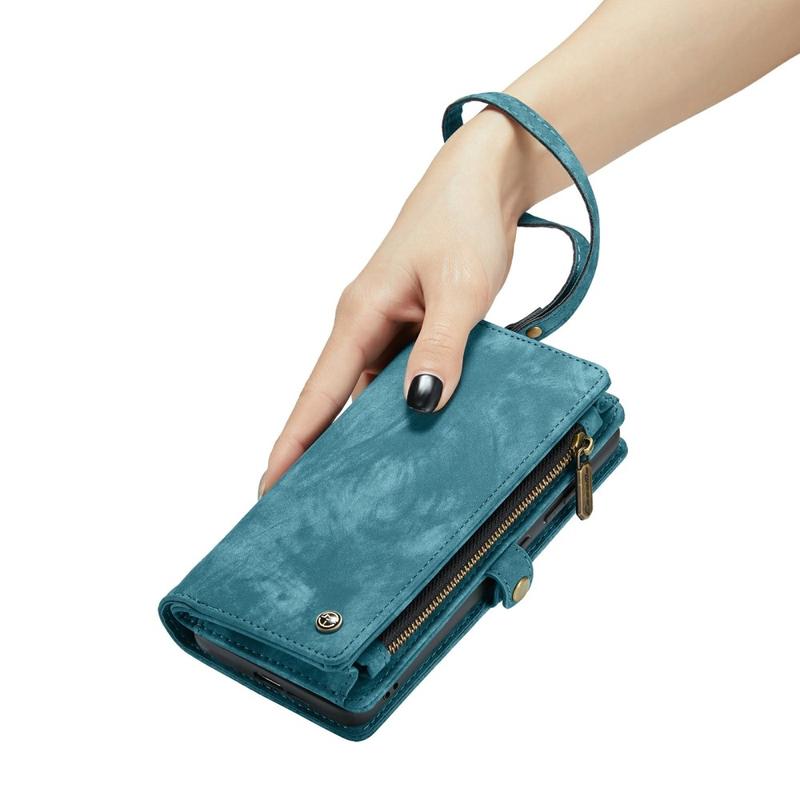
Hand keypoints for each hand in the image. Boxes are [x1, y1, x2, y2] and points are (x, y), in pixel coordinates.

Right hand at [257, 108, 537, 496]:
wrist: (483, 183)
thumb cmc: (462, 223)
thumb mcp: (458, 289)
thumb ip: (441, 347)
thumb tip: (422, 404)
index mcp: (360, 317)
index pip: (319, 393)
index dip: (293, 443)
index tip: (269, 486)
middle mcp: (366, 327)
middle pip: (333, 402)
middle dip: (316, 452)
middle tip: (305, 505)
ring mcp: (389, 329)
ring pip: (367, 395)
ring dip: (362, 435)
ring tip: (356, 487)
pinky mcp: (414, 329)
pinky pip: (400, 379)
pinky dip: (401, 409)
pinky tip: (413, 436)